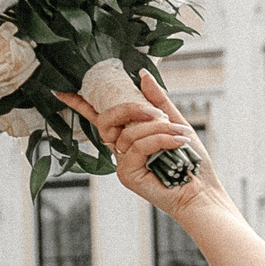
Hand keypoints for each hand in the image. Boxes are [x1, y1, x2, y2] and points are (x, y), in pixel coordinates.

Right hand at [54, 73, 229, 218]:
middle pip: (107, 120)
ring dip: (159, 130)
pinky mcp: (126, 174)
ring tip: (181, 135)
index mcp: (128, 134)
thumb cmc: (191, 161)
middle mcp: (120, 149)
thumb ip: (158, 101)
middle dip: (130, 109)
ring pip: (129, 133)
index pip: (99, 116)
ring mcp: (121, 162)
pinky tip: (178, 143)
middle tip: (158, 114)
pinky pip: (138, 146)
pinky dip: (160, 140)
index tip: (61, 89)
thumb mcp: (175, 122)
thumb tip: (142, 74)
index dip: (79, 103)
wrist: (202, 191)